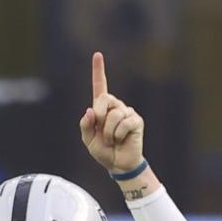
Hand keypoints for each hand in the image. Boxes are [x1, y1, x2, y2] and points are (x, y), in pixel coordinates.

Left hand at [79, 51, 143, 173]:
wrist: (118, 165)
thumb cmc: (104, 152)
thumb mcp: (88, 140)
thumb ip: (85, 125)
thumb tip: (90, 110)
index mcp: (102, 109)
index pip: (100, 86)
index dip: (98, 71)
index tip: (97, 54)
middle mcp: (115, 106)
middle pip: (104, 98)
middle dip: (99, 116)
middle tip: (102, 132)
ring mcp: (127, 112)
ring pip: (113, 115)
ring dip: (109, 133)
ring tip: (112, 140)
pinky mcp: (136, 121)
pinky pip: (124, 123)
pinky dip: (119, 135)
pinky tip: (121, 140)